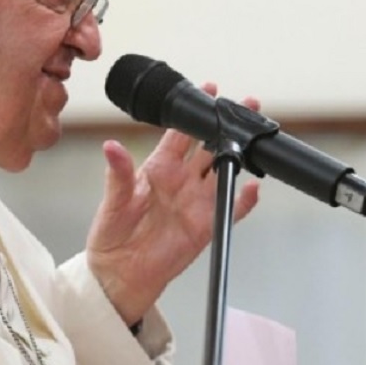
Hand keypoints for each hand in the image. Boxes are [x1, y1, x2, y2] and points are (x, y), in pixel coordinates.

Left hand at [86, 84, 260, 322]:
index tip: (208, 91)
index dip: (194, 112)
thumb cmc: (112, 235)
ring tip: (254, 137)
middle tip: (245, 105)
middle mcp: (181, 180)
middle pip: (210, 145)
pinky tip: (254, 188)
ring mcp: (196, 202)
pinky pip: (232, 208)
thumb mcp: (113, 202)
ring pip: (225, 170)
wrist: (120, 273)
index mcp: (158, 168)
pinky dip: (245, 199)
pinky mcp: (207, 225)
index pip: (181, 132)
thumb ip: (118, 174)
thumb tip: (110, 147)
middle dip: (227, 125)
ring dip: (240, 154)